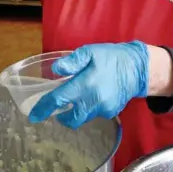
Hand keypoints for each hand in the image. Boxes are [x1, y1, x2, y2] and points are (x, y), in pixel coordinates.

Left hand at [28, 41, 149, 128]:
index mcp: (85, 85)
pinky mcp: (111, 112)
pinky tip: (95, 96)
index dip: (44, 109)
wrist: (138, 68)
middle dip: (63, 117)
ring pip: (84, 117)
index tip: (34, 117)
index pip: (59, 101)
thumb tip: (56, 69)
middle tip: (60, 109)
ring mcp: (104, 109)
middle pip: (72, 119)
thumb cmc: (112, 57)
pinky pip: (95, 114)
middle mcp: (93, 101)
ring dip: (78, 111)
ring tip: (80, 97)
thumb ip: (72, 61)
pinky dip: (90, 108)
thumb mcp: (90, 52)